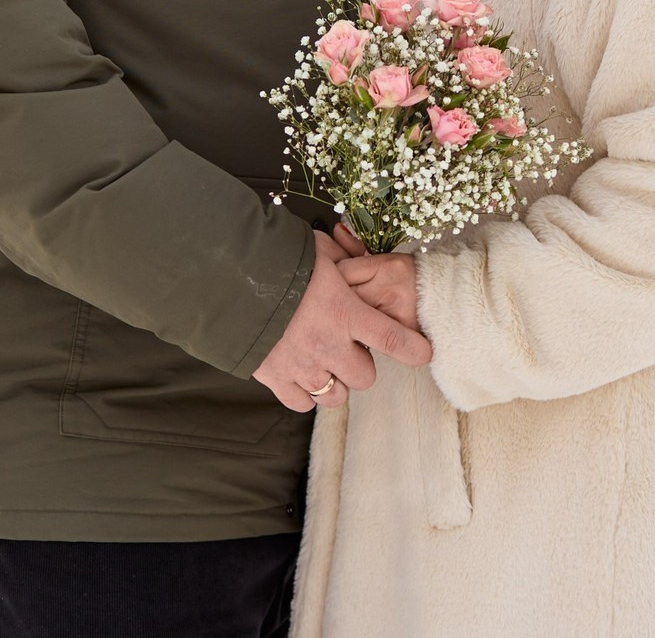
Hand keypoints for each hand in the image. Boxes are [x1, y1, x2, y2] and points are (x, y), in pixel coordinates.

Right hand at [253, 231, 431, 412]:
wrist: (230, 281)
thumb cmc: (278, 260)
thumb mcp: (319, 251)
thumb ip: (342, 258)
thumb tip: (352, 254)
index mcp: (345, 312)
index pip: (393, 339)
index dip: (413, 350)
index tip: (423, 352)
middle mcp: (328, 345)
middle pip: (366, 377)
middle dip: (361, 365)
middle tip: (348, 347)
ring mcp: (302, 366)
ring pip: (336, 396)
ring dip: (335, 382)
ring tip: (324, 362)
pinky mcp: (276, 379)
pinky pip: (302, 403)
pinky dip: (304, 393)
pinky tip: (300, 373)